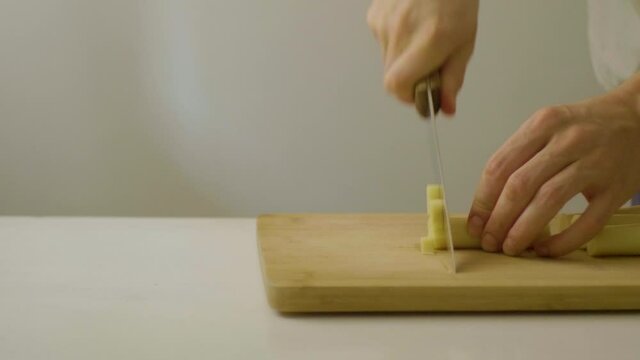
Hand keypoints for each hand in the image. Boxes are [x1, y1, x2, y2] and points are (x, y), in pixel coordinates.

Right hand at [366, 0, 477, 113]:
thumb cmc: (455, 2)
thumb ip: (453, 78)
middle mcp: (402, 32)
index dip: (407, 96)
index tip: (421, 94)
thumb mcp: (464, 42)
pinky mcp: (374, 17)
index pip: (397, 85)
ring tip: (421, 38)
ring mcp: (384, 23)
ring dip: (403, 60)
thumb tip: (445, 108)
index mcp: (428, 40)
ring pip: (387, 61)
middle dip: (409, 80)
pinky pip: (382, 43)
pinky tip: (410, 25)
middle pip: (392, 78)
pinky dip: (395, 42)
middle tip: (427, 65)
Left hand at [467, 74, 639, 256]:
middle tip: (488, 240)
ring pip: (548, 201)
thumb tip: (487, 202)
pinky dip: (563, 241)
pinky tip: (545, 250)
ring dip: (522, 230)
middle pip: (520, 185)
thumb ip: (519, 156)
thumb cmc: (585, 127)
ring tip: (509, 247)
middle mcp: (568, 140)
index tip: (475, 223)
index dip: (482, 200)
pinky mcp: (618, 188)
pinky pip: (588, 222)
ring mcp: (596, 164)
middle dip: (498, 219)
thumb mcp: (548, 127)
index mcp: (543, 124)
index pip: (500, 166)